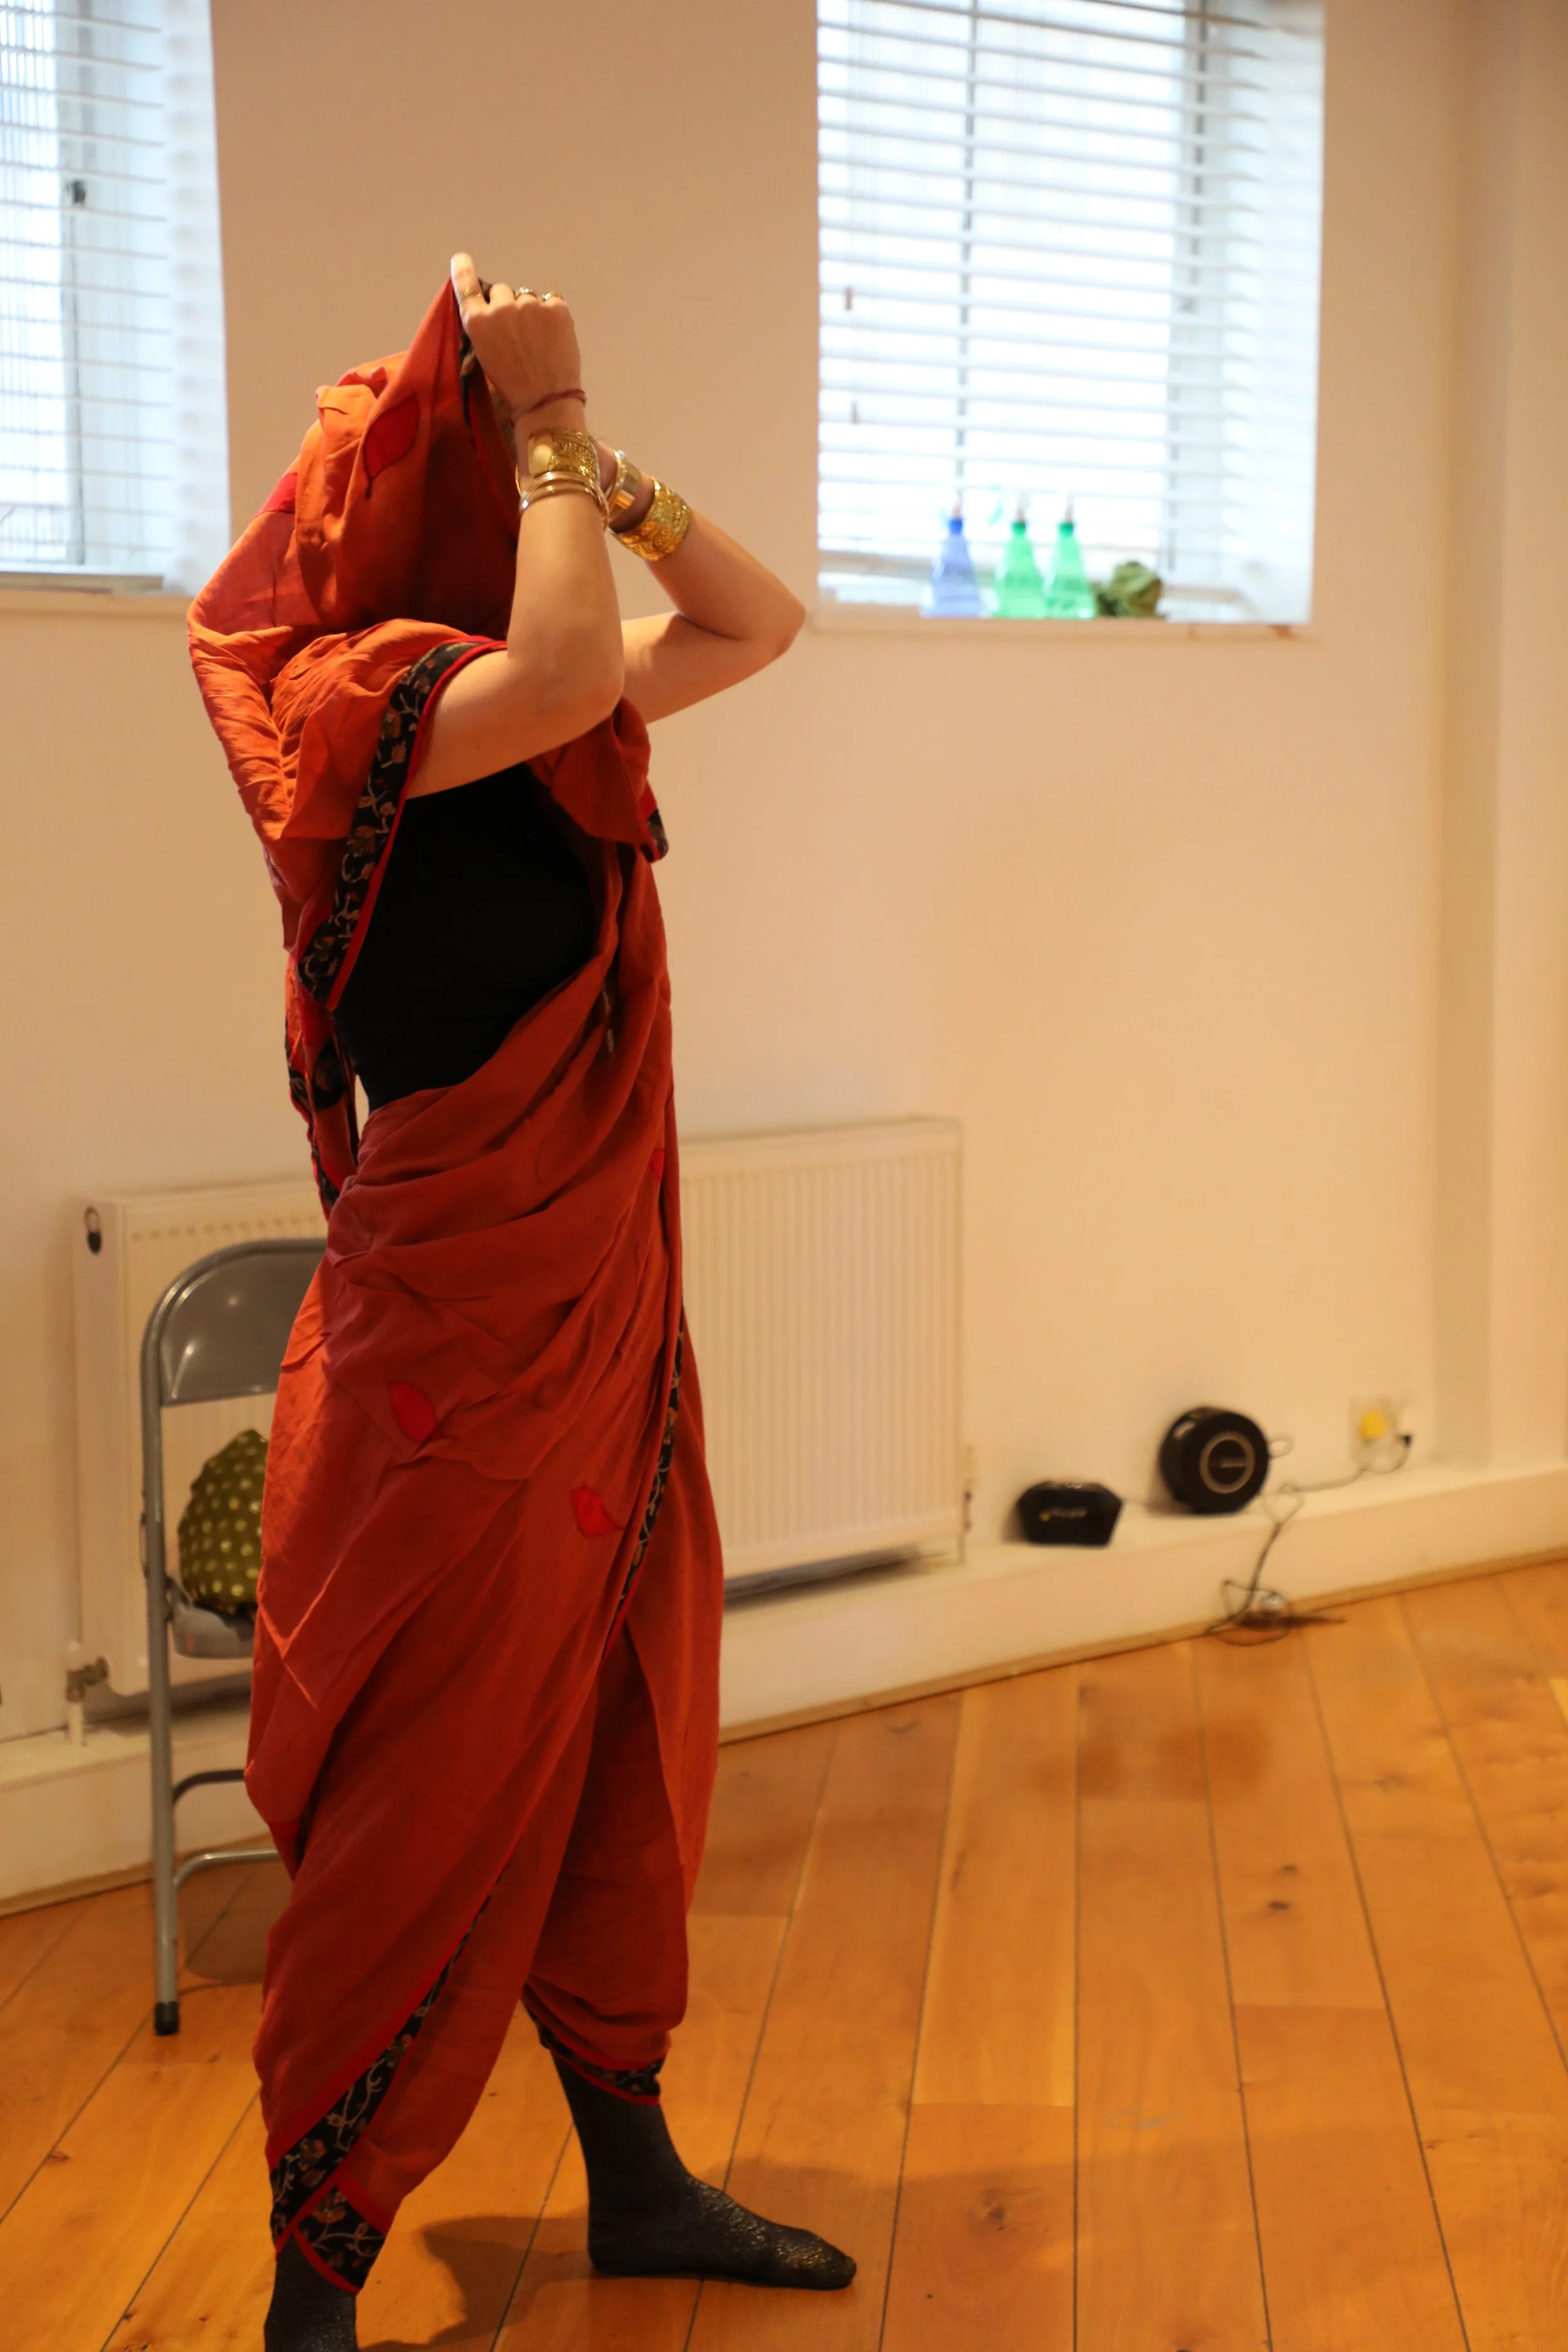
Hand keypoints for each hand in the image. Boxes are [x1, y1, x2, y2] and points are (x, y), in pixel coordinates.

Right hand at [450, 252, 583, 422]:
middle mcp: (501, 307)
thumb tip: (492, 308)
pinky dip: (552, 314)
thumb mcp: (484, 356)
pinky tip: (553, 335)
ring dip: (530, 311)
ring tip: (538, 339)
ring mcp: (530, 304)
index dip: (464, 270)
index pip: (466, 285)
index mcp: (477, 321)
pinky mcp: (556, 307)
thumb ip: (484, 326)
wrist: (546, 401)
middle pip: (501, 291)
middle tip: (517, 333)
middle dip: (507, 306)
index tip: (462, 259)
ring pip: (527, 297)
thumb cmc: (512, 386)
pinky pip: (551, 301)